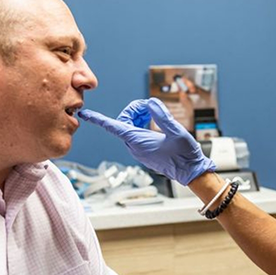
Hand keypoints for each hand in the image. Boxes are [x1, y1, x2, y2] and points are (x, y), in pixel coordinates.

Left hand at [78, 98, 215, 185]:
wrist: (191, 172)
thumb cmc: (185, 154)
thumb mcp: (176, 131)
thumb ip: (162, 115)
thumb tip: (150, 102)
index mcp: (139, 141)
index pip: (113, 127)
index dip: (99, 119)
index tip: (85, 114)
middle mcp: (135, 147)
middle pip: (123, 123)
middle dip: (133, 111)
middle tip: (149, 106)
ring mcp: (139, 151)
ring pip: (129, 128)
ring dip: (138, 117)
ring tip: (153, 113)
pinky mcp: (145, 152)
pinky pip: (135, 135)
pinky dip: (142, 124)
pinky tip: (154, 122)